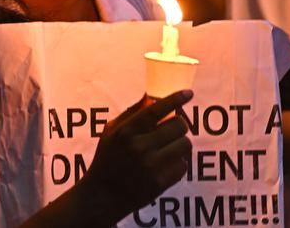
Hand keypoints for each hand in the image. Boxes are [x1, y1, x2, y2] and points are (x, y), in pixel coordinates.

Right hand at [78, 90, 193, 221]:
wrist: (101, 197)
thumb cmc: (106, 160)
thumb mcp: (110, 133)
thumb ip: (131, 114)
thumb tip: (151, 97)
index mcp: (126, 131)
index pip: (157, 109)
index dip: (176, 99)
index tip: (188, 93)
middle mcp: (139, 146)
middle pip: (179, 125)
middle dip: (178, 126)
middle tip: (172, 131)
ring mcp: (151, 166)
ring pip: (185, 144)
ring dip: (180, 145)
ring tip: (169, 149)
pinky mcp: (159, 183)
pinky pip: (184, 165)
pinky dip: (178, 164)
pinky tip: (165, 166)